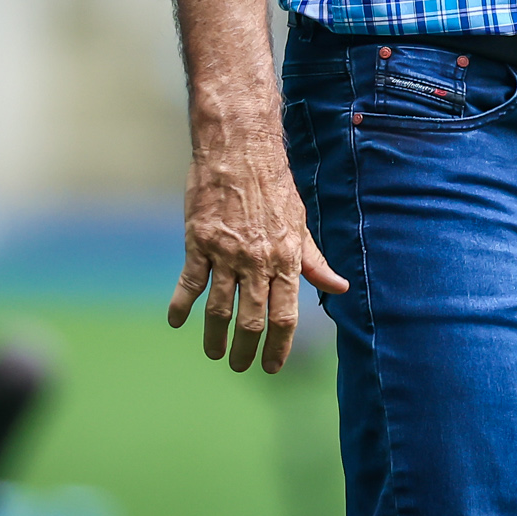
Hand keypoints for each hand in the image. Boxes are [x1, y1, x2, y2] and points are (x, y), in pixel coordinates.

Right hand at [167, 111, 349, 373]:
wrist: (240, 149)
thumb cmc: (274, 186)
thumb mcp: (300, 223)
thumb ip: (314, 261)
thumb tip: (339, 288)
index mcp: (286, 259)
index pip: (285, 316)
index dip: (279, 347)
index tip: (271, 367)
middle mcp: (257, 261)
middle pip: (251, 321)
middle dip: (246, 351)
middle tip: (240, 366)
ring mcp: (226, 253)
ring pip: (219, 309)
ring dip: (215, 337)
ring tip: (214, 353)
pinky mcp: (198, 242)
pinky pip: (189, 283)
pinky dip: (181, 306)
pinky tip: (176, 322)